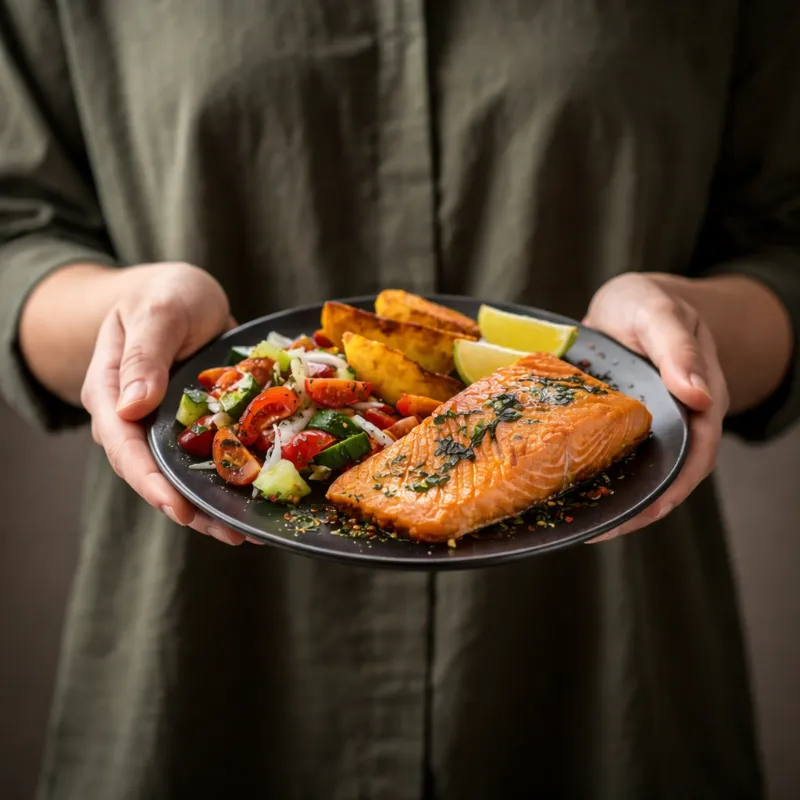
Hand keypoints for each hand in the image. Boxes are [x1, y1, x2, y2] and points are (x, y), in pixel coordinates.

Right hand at [80, 262, 252, 545]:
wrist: (181, 291)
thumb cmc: (162, 293)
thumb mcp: (156, 311)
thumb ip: (144, 355)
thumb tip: (132, 407)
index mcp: (111, 392)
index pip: (124, 446)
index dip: (150, 480)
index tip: (179, 508)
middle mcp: (134, 416)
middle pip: (153, 471)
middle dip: (188, 505)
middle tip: (230, 532)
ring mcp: (165, 423)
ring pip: (182, 471)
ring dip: (212, 502)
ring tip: (245, 530)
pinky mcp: (195, 423)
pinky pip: (209, 454)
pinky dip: (231, 475)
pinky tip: (257, 494)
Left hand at [581, 273, 729, 541]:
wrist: (626, 300)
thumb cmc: (648, 303)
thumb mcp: (661, 314)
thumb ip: (678, 350)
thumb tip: (699, 397)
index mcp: (697, 404)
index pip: (694, 457)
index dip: (671, 489)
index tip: (640, 512)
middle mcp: (672, 424)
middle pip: (662, 476)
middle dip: (631, 507)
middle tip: (591, 529)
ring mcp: (642, 428)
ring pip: (630, 471)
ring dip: (606, 496)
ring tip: (571, 520)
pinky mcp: (612, 426)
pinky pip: (604, 454)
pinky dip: (584, 471)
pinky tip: (556, 485)